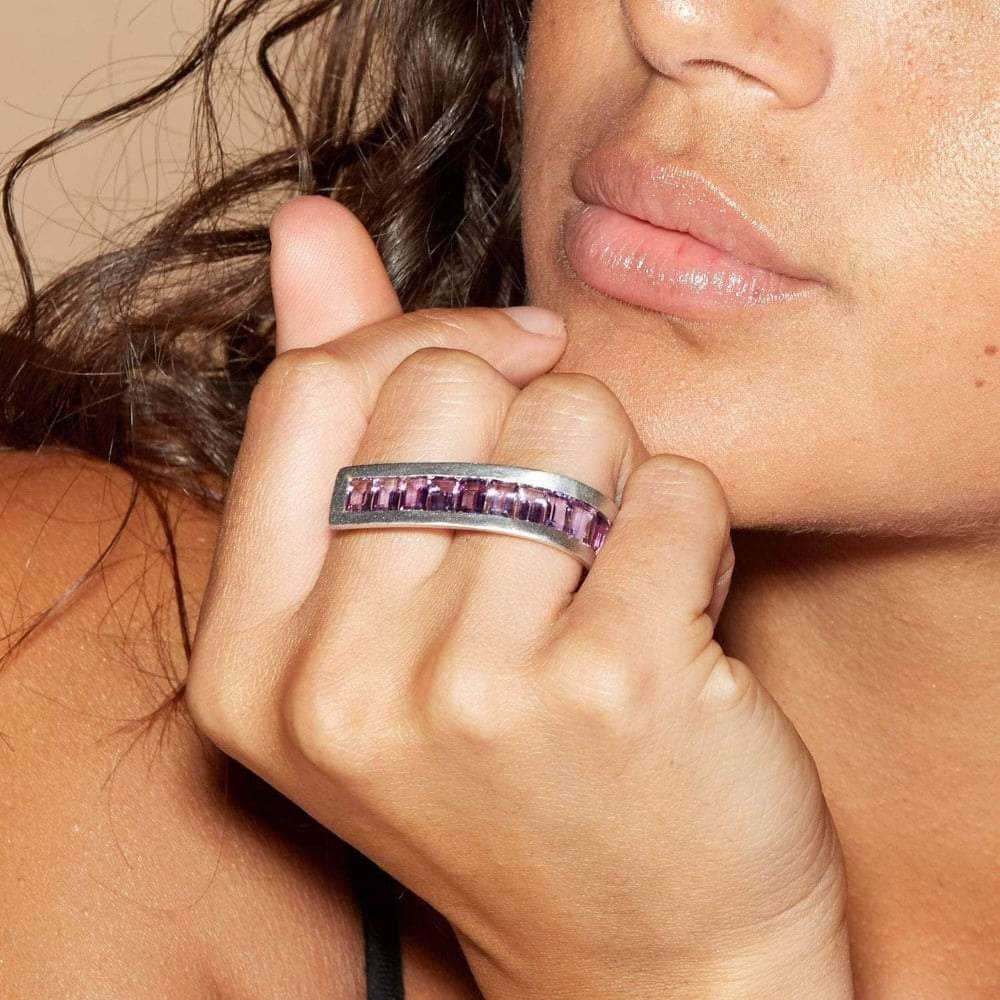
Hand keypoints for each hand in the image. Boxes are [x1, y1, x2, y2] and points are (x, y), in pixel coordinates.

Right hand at [186, 196, 853, 998]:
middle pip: (445, 387)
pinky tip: (683, 625)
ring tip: (614, 584)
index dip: (419, 348)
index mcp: (249, 663)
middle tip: (564, 517)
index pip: (308, 392)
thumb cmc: (516, 772)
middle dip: (533, 415)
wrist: (644, 956)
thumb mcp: (385, 620)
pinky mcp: (612, 685)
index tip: (507, 367)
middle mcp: (335, 684)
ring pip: (571, 421)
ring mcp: (468, 692)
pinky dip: (694, 532)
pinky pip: (673, 492)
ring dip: (620, 477)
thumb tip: (303, 223)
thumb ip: (341, 420)